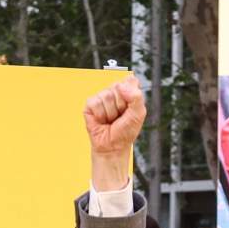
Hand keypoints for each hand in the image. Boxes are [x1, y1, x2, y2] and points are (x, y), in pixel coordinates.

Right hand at [84, 75, 145, 192]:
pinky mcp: (90, 104)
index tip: (131, 107)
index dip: (131, 94)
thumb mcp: (138, 114)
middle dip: (121, 105)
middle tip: (120, 116)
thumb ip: (136, 97)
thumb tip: (121, 85)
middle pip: (117, 86)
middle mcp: (114, 91)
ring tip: (111, 120)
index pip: (130, 80)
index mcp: (128, 91)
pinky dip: (100, 115)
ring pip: (106, 96)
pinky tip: (102, 120)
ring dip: (111, 113)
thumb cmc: (126, 131)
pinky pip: (95, 103)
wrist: (113, 147)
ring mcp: (101, 97)